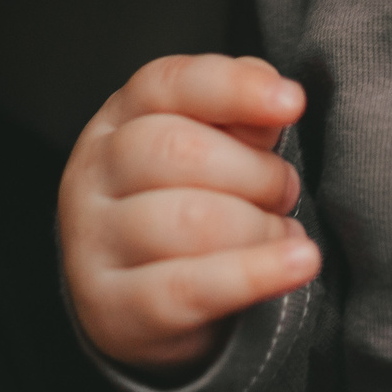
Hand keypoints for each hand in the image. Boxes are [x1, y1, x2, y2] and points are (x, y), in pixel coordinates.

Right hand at [61, 53, 320, 371]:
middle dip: (255, 172)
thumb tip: (277, 96)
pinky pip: (189, 289)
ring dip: (259, 227)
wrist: (139, 307)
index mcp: (120, 118)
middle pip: (177, 150)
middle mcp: (96, 172)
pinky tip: (297, 265)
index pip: (169, 83)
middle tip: (285, 191)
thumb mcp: (208, 149)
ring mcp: (95, 242)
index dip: (234, 88)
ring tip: (281, 236)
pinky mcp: (113, 308)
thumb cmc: (188, 208)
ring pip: (189, 221)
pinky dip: (255, 275)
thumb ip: (240, 114)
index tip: (292, 103)